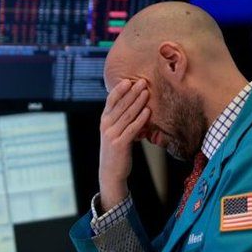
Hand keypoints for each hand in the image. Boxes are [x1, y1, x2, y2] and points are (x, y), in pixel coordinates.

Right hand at [98, 78, 150, 210]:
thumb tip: (133, 104)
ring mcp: (112, 134)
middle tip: (142, 82)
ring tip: (147, 92)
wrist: (110, 171)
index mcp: (104, 120)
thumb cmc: (116, 149)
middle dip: (132, 92)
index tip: (128, 80)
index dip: (119, 90)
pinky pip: (132, 128)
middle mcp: (106, 125)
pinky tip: (148, 111)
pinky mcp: (120, 144)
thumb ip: (121, 118)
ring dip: (138, 102)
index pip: (110, 101)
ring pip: (127, 115)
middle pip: (120, 105)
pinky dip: (140, 119)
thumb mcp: (114, 131)